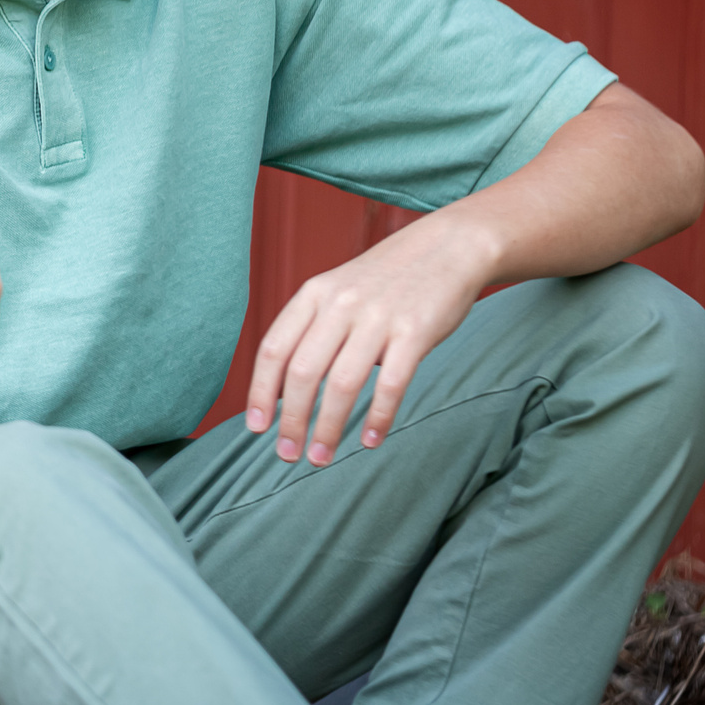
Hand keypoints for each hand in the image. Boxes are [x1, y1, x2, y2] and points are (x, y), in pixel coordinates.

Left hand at [244, 214, 494, 464]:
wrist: (448, 247)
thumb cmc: (386, 281)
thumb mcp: (338, 291)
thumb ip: (312, 330)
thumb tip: (283, 391)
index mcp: (313, 295)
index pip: (273, 349)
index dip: (259, 392)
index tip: (256, 428)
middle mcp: (340, 304)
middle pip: (302, 372)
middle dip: (291, 420)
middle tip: (287, 456)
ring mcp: (378, 317)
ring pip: (342, 384)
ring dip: (328, 428)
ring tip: (321, 458)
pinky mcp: (415, 331)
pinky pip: (391, 384)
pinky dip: (378, 417)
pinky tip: (371, 441)